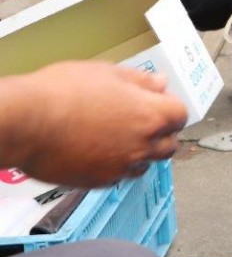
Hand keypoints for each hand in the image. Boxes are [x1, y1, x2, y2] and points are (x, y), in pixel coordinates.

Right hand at [13, 62, 187, 187]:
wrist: (26, 123)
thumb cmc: (64, 91)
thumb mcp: (108, 73)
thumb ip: (140, 81)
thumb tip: (161, 84)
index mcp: (150, 116)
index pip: (180, 116)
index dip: (170, 107)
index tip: (158, 101)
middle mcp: (142, 146)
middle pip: (169, 146)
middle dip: (161, 134)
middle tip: (142, 122)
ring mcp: (120, 168)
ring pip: (143, 165)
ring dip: (139, 153)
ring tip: (116, 137)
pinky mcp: (97, 183)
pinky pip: (117, 177)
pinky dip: (114, 166)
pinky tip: (96, 152)